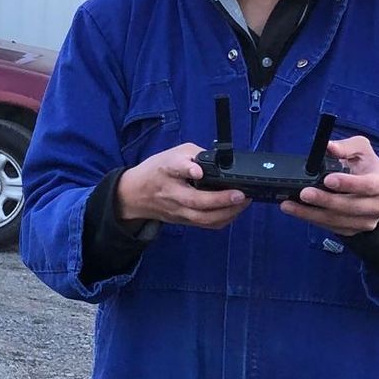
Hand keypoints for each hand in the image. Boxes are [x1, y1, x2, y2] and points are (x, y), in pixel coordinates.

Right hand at [115, 143, 249, 229]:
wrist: (134, 194)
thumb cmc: (156, 171)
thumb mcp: (171, 154)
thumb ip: (195, 155)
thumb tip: (219, 162)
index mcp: (167, 171)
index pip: (176, 169)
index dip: (188, 168)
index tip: (198, 170)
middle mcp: (172, 194)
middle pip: (197, 202)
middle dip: (222, 200)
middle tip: (241, 194)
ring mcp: (178, 211)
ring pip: (204, 218)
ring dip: (228, 213)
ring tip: (243, 202)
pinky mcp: (183, 221)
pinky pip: (207, 224)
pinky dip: (224, 219)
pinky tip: (234, 210)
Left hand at [281, 136, 378, 233]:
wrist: (372, 188)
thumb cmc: (365, 166)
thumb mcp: (361, 149)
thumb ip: (346, 146)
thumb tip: (330, 147)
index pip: (368, 186)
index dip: (348, 184)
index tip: (328, 179)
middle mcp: (378, 205)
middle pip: (351, 207)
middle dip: (325, 201)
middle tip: (304, 193)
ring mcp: (366, 221)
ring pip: (337, 220)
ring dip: (311, 214)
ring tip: (290, 204)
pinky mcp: (352, 230)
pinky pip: (331, 227)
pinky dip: (312, 220)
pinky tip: (297, 211)